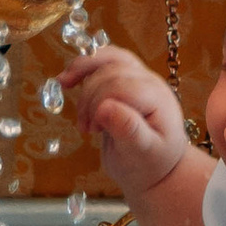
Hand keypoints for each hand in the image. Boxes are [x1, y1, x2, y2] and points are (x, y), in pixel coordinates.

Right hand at [67, 44, 190, 196]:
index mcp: (158, 99)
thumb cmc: (150, 163)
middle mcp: (151, 82)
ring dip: (85, 82)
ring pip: (106, 60)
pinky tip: (67, 79)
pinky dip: (83, 66)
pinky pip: (104, 60)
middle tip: (88, 129)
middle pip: (111, 72)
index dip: (99, 104)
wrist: (156, 166)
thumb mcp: (143, 153)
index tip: (94, 131)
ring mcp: (139, 77)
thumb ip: (129, 130)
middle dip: (91, 99)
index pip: (121, 87)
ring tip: (79, 109)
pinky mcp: (126, 78)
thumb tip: (104, 108)